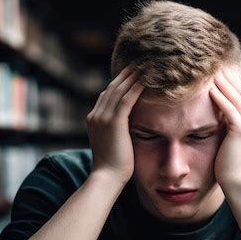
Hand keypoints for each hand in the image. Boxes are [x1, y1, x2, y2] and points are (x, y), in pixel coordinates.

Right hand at [86, 66, 143, 184]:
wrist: (107, 178)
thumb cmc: (114, 166)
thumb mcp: (112, 143)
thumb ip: (117, 130)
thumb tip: (128, 126)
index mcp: (94, 118)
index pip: (107, 94)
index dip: (120, 82)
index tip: (132, 73)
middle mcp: (95, 114)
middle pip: (112, 87)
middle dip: (126, 74)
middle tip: (140, 62)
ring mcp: (103, 117)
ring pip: (119, 90)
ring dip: (133, 76)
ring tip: (145, 65)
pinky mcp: (114, 122)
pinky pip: (127, 99)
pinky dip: (136, 87)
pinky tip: (147, 79)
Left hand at [209, 68, 240, 189]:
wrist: (238, 182)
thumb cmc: (231, 166)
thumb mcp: (233, 143)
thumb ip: (230, 129)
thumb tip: (219, 119)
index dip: (236, 85)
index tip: (223, 75)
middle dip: (231, 80)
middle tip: (216, 67)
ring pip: (237, 98)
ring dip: (224, 84)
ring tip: (212, 73)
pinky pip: (230, 110)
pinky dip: (220, 98)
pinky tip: (210, 89)